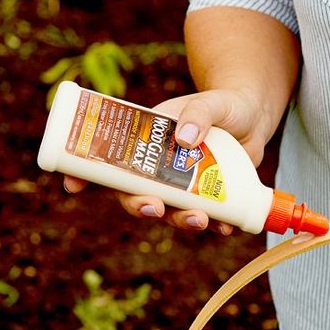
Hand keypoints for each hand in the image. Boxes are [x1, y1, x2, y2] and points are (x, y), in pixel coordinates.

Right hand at [63, 88, 274, 233]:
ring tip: (199, 220)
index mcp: (150, 139)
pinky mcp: (210, 194)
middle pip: (137, 193)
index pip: (111, 158)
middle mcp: (161, 165)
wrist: (256, 116)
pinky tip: (224, 227)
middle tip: (154, 208)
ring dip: (180, 220)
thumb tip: (184, 139)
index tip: (73, 185)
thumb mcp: (213, 102)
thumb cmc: (227, 104)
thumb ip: (199, 114)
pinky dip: (215, 224)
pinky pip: (206, 215)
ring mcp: (185, 182)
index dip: (88, 173)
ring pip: (171, 209)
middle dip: (139, 206)